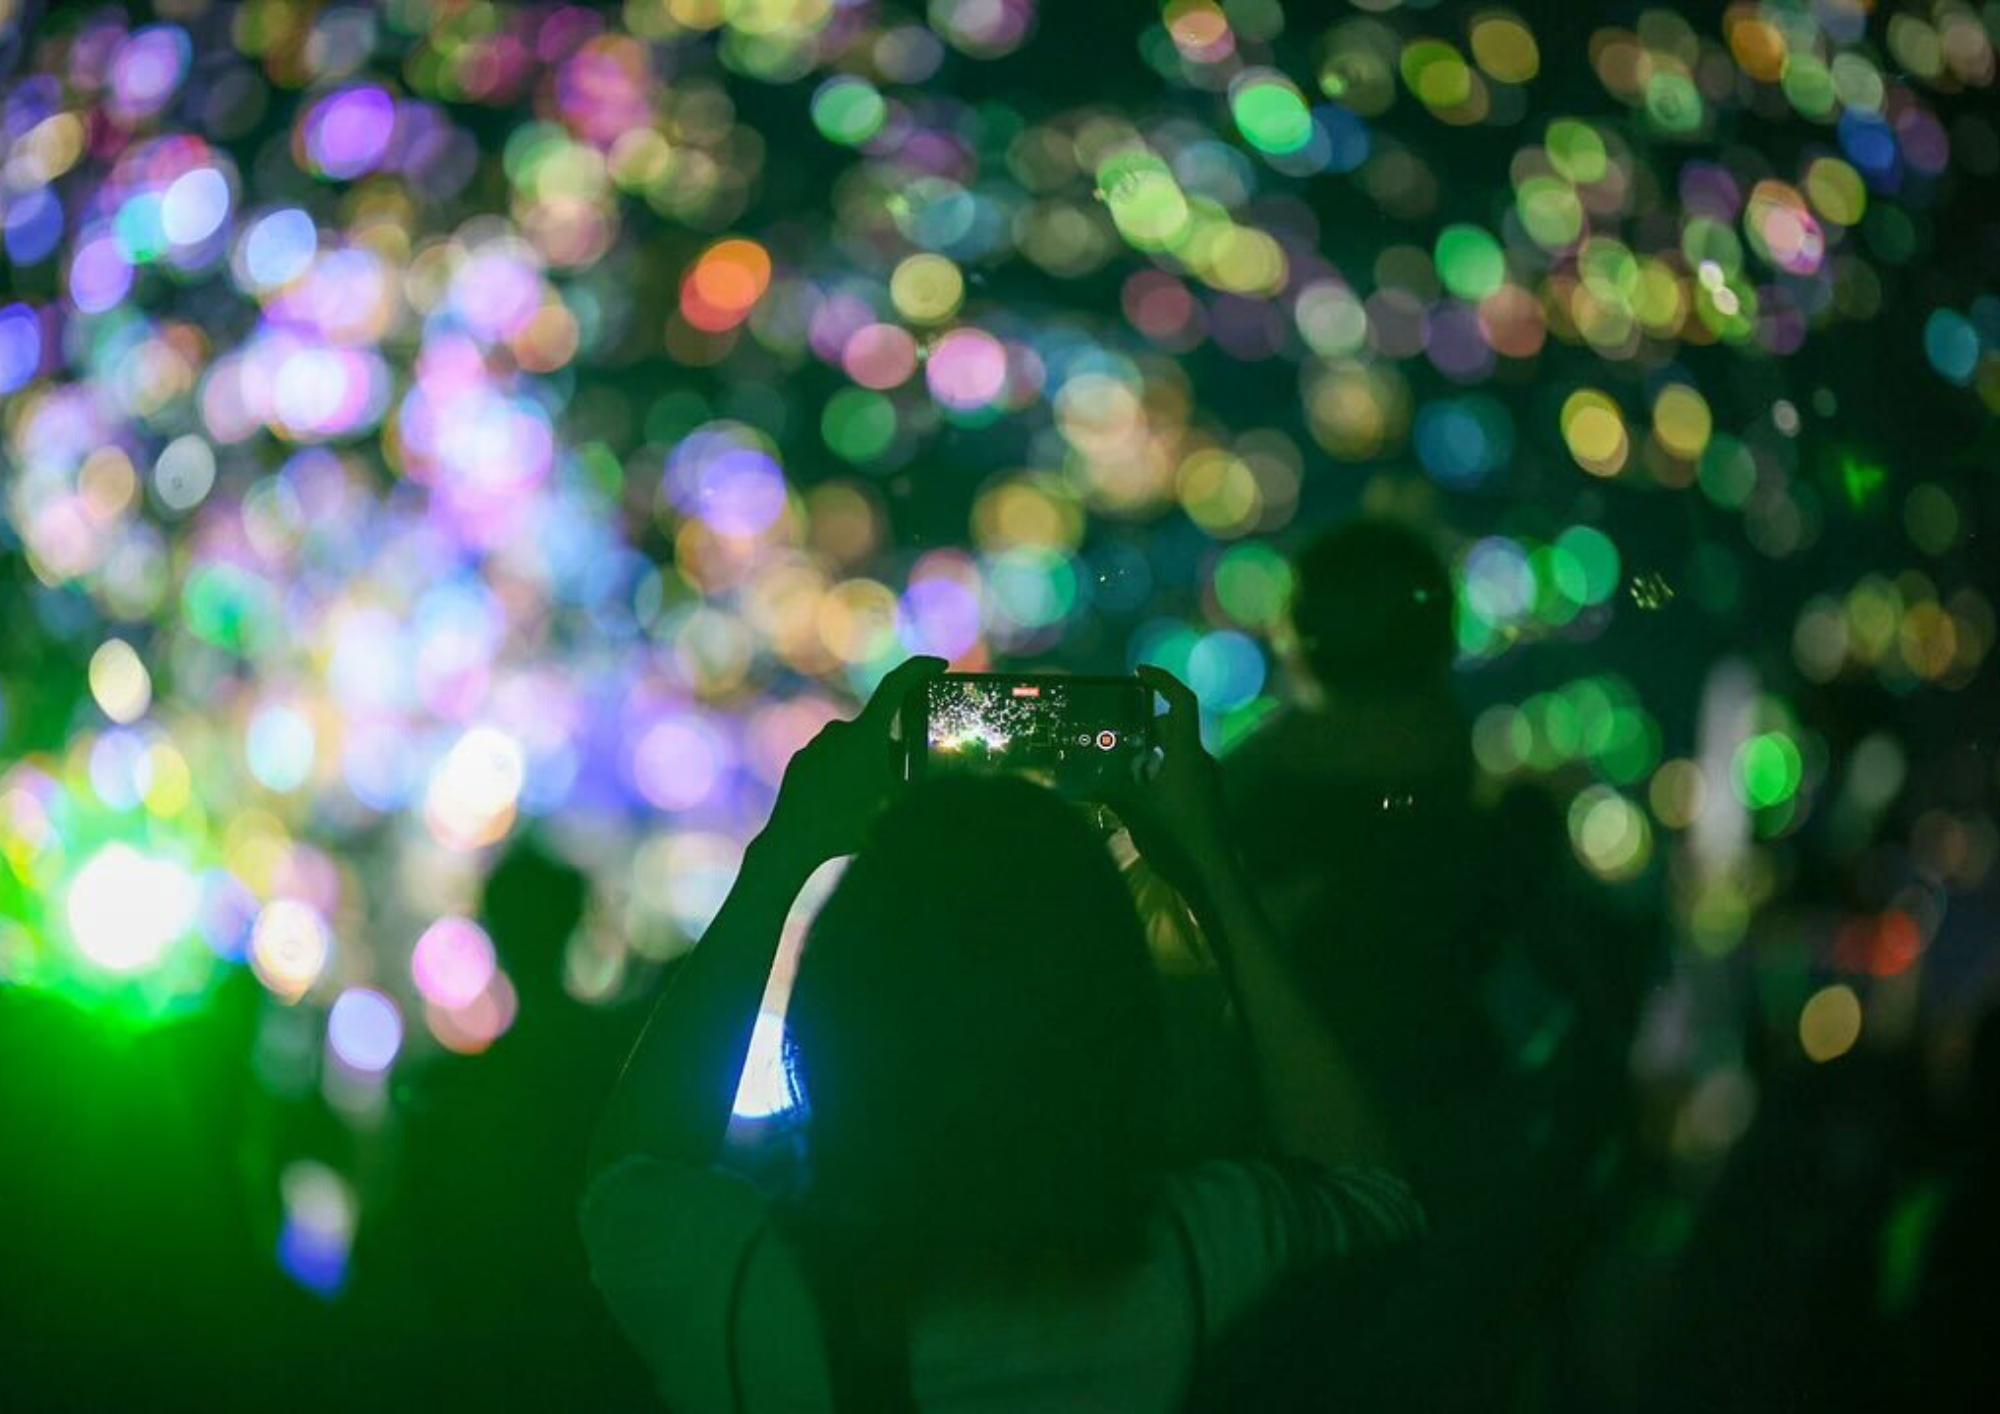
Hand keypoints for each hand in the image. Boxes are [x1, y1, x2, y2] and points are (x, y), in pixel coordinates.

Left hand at [760, 656, 945, 869]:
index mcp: (867, 732)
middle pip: (879, 731)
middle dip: (893, 752)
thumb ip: (919, 785)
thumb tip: (938, 779)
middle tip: (897, 786)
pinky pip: (831, 762)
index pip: (897, 684)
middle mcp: (840, 731)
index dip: (920, 669)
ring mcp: (817, 745)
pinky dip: (843, 777)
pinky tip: (842, 806)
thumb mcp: (897, 806)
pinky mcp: (801, 762)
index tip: (938, 665)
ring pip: (855, 748)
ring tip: (867, 805)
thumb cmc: (848, 824)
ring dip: (867, 766)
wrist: (792, 842)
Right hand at [1104, 665, 1235, 904]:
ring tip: (1121, 763)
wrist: (1212, 877)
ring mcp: (1207, 783)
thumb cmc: (1176, 837)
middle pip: (1175, 728)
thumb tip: (1081, 782)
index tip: (1140, 672)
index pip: (1182, 702)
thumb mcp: (1134, 811)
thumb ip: (1109, 791)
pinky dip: (1159, 772)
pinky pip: (1181, 774)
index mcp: (1187, 754)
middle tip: (1117, 728)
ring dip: (1151, 752)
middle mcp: (1201, 762)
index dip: (1163, 681)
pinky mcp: (1206, 802)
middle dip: (1146, 725)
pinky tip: (1138, 793)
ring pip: (1177, 753)